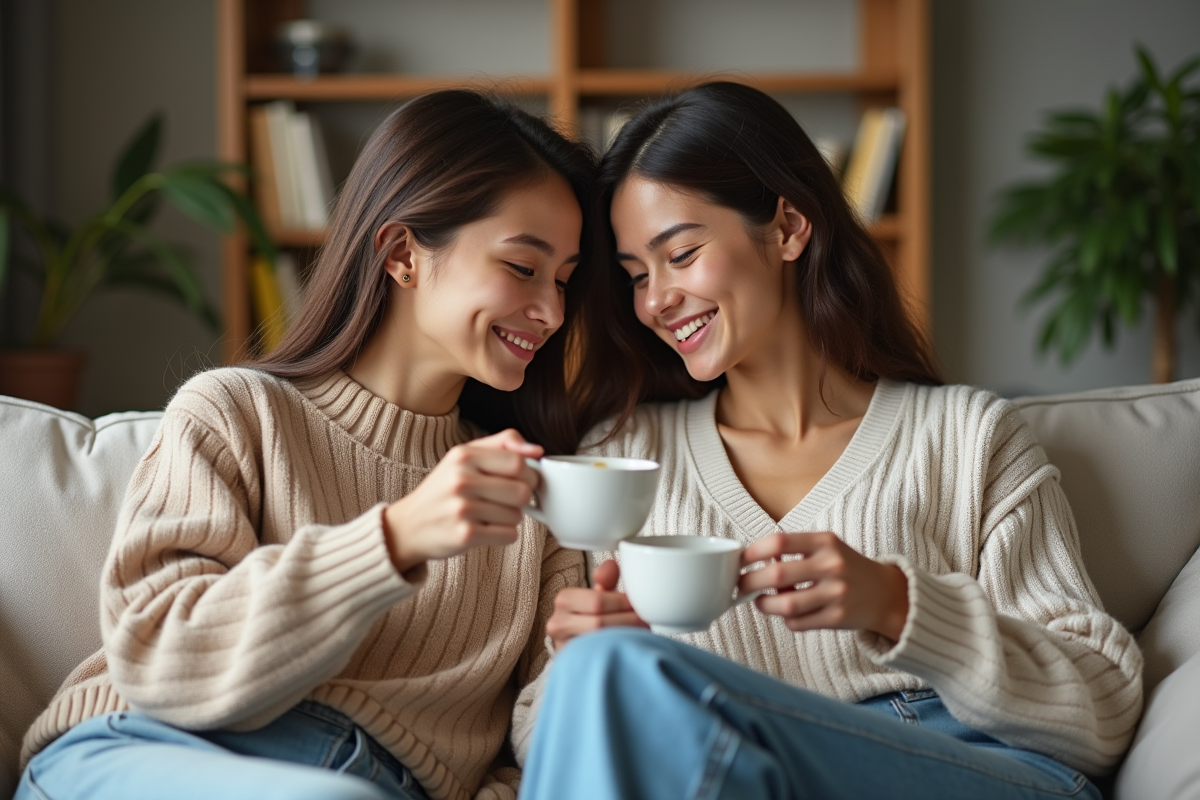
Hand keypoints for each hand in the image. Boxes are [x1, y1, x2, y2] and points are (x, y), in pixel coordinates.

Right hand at [383, 429, 542, 573]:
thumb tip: (537, 451)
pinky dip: (503, 535)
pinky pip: (508, 535)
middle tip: (506, 500)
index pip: (518, 462)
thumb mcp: (464, 456)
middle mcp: (461, 480)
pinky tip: (485, 529)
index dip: (529, 473)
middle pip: (523, 490)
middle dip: (521, 498)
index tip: (523, 480)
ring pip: (517, 515)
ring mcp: (462, 509)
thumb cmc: (443, 489)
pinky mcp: (464, 535)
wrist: (408, 526)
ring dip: (510, 518)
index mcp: (463, 456)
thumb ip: (502, 444)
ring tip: (489, 514)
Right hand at [545, 559, 647, 649]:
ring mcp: (563, 647)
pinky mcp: (572, 665)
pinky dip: (618, 652)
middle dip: (627, 621)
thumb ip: (606, 581)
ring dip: (625, 637)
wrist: (579, 649)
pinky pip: (600, 659)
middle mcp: (557, 624)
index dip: (622, 603)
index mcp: (564, 600)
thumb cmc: (590, 620)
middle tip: (644, 621)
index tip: (637, 605)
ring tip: (639, 634)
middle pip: (599, 623)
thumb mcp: (598, 597)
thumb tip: (612, 565)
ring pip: (601, 642)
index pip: (597, 601)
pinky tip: (627, 648)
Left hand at [739, 532, 908, 641]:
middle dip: (749, 582)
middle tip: (740, 586)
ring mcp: (836, 594)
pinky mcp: (838, 619)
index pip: (779, 541)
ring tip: (761, 601)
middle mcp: (832, 565)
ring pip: (785, 604)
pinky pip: (798, 623)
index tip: (740, 560)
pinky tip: (789, 613)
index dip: (752, 552)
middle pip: (777, 575)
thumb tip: (752, 561)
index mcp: (825, 542)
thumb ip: (794, 549)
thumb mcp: (826, 547)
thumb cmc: (846, 567)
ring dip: (764, 604)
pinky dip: (786, 620)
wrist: (887, 594)